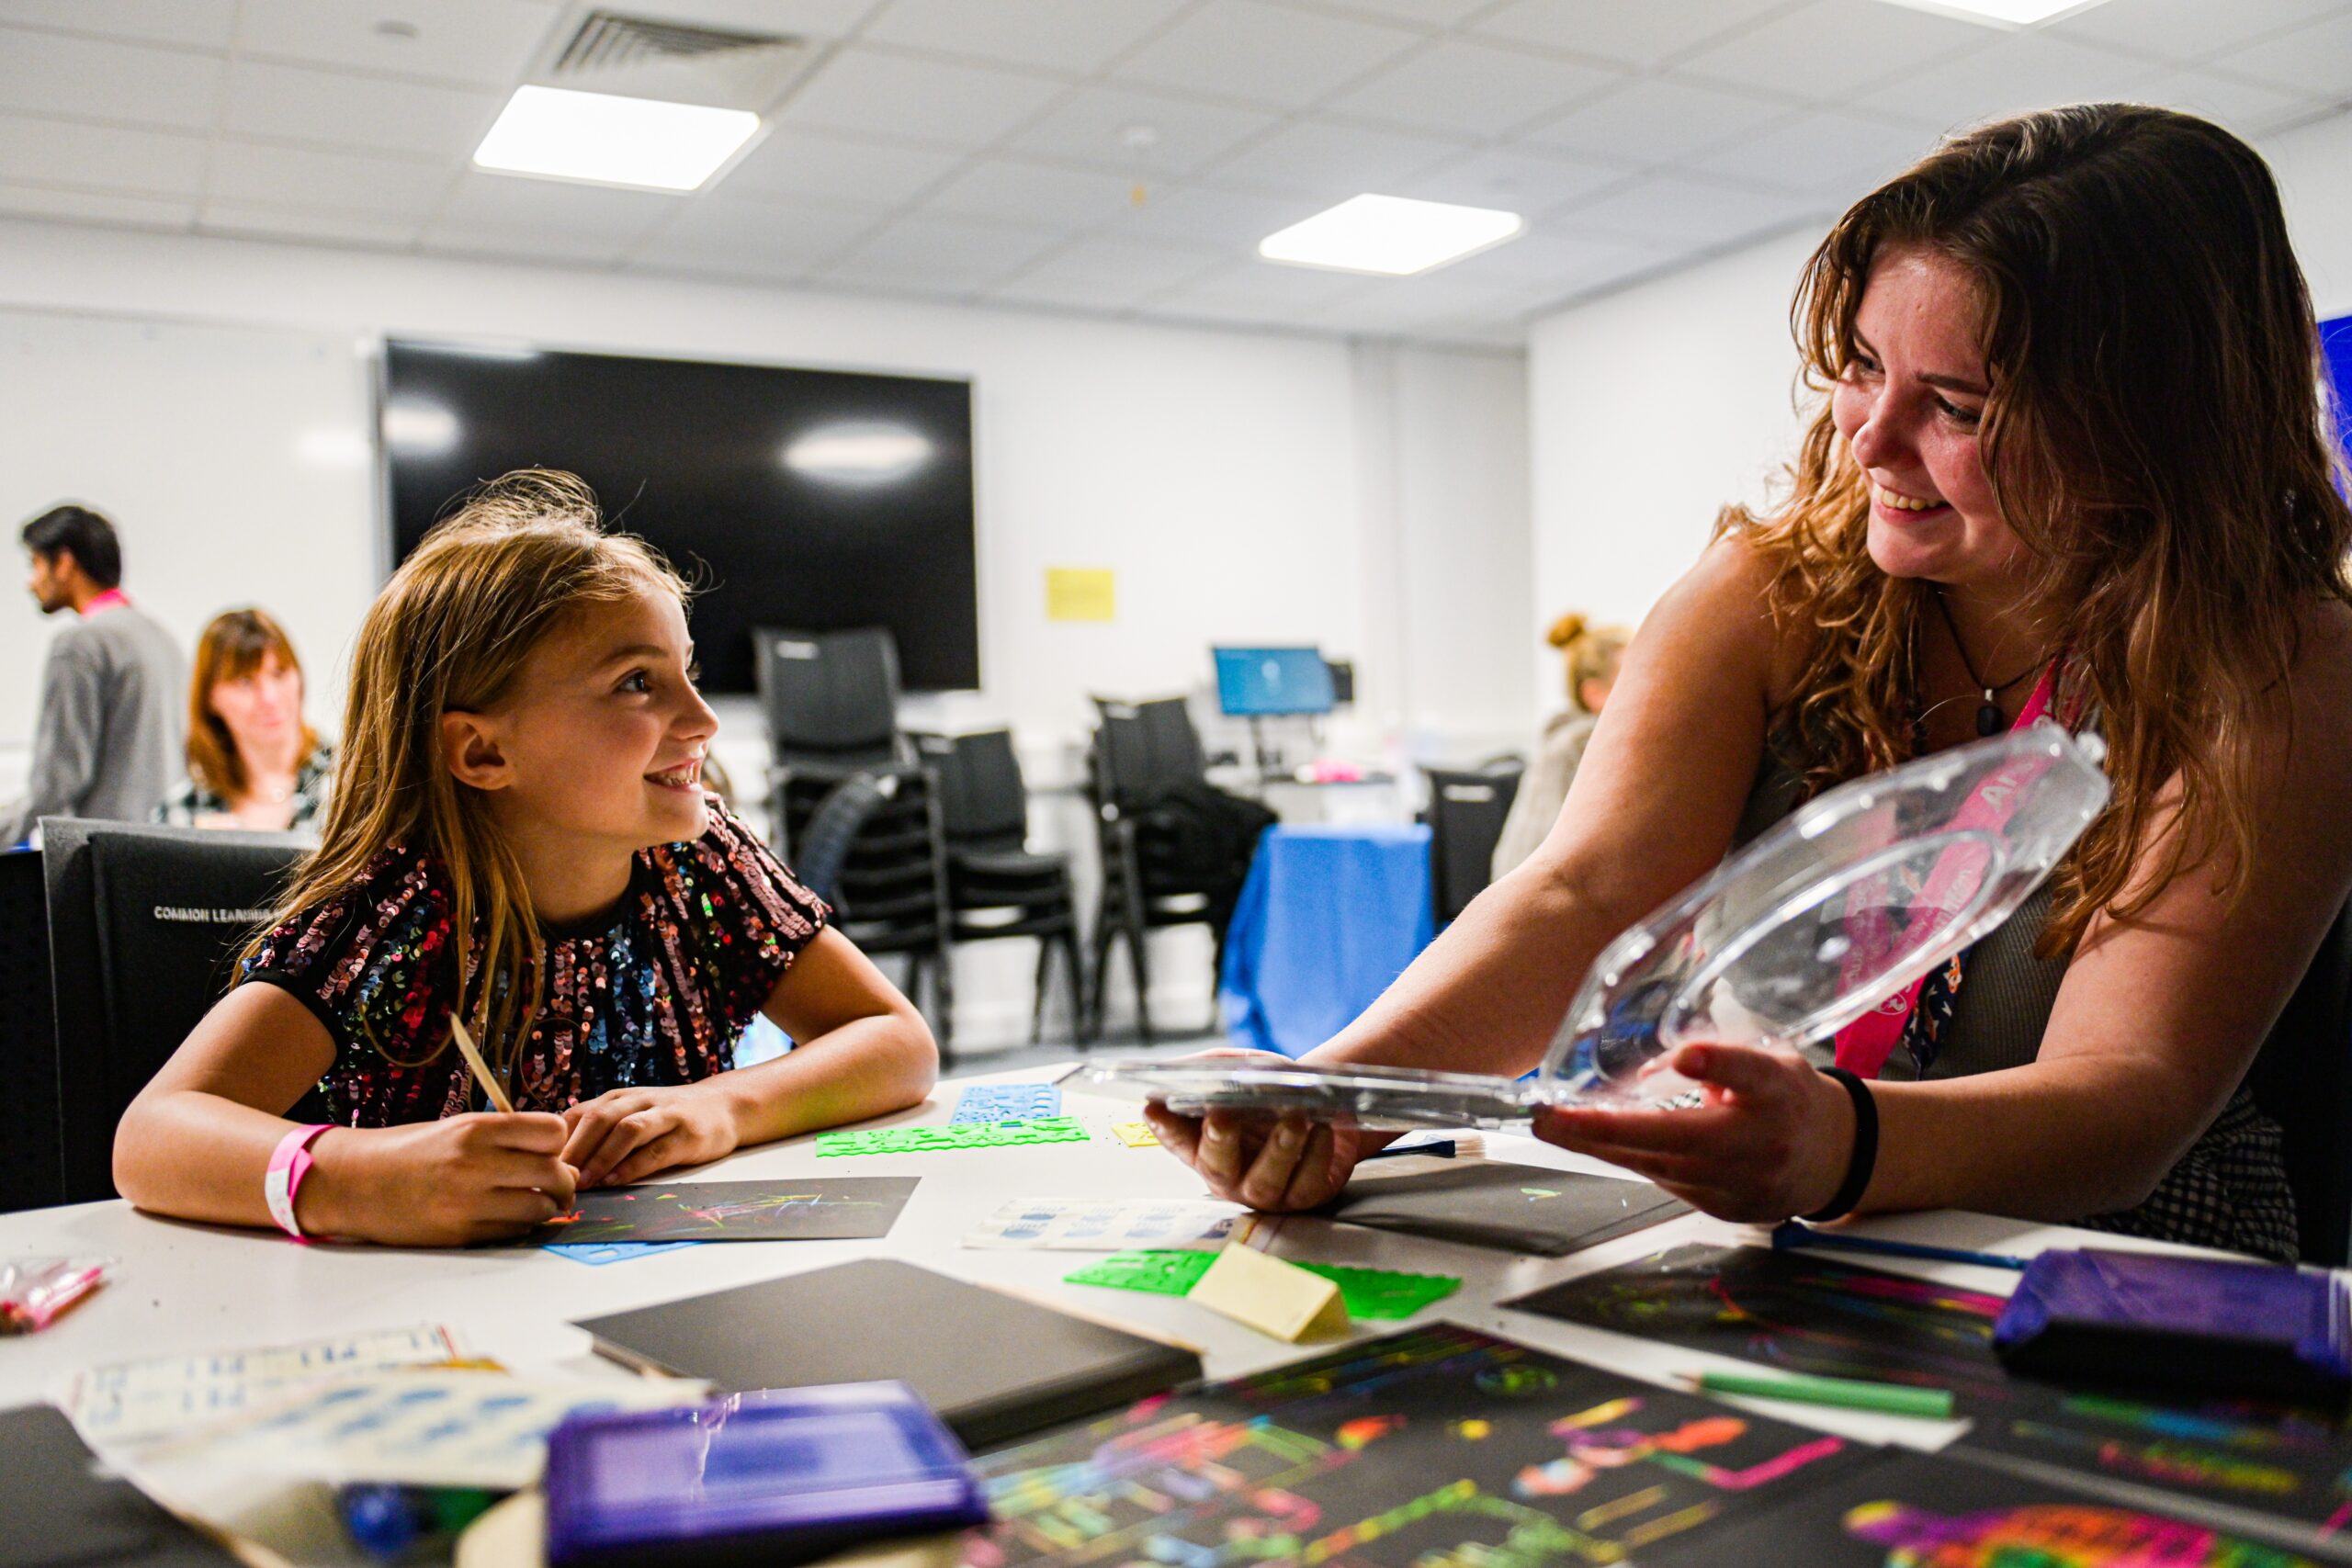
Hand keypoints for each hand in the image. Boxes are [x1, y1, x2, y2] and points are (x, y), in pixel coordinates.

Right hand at [302, 1113, 577, 1246]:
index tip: (548, 1151)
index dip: (557, 1143)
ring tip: (531, 1201)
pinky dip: (520, 1225)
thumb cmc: (414, 1152)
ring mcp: (468, 1202)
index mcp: (476, 1129)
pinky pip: (515, 1231)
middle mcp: (475, 1164)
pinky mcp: (461, 1234)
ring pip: (540, 1207)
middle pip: (555, 1173)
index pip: (553, 1132)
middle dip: (562, 1180)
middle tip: (554, 1184)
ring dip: (544, 1207)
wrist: (357, 1183)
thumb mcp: (459, 1128)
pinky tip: (505, 1216)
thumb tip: (562, 1162)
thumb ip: (507, 1140)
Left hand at [561, 1085, 739, 1187]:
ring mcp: (665, 1115)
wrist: (723, 1106)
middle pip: (599, 1118)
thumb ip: (600, 1132)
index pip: (578, 1114)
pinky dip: (633, 1166)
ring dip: (601, 1157)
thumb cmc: (667, 1118)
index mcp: (617, 1098)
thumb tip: (555, 1163)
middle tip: (554, 1177)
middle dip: (574, 1149)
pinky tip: (616, 1181)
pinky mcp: (688, 1134)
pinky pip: (656, 1150)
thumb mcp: (630, 1115)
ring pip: (627, 1130)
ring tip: (583, 1182)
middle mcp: (638, 1101)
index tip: (538, 1167)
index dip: (556, 1140)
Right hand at [1141, 1051, 1372, 1211]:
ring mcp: (1265, 1191)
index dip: (1164, 1126)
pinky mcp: (1304, 1196)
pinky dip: (1317, 1156)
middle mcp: (1229, 1175)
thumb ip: (1219, 1068)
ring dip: (1278, 1149)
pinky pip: (1308, 1184)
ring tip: (1293, 1121)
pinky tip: (1322, 1131)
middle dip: (1218, 1141)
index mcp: (1205, 1146)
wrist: (1324, 1112)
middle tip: (1222, 1116)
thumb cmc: (1272, 1097)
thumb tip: (1195, 1069)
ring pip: (1265, 1182)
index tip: (1154, 1107)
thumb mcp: (1245, 1073)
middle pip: (1216, 1166)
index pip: (1177, 1137)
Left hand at [1531, 1044, 1855, 1222]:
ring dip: (1599, 1146)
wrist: (1833, 1159)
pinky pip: (1663, 1179)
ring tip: (1552, 1126)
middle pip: (1679, 1137)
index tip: (1684, 1058)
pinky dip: (1626, 1159)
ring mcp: (1741, 1184)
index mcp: (1779, 1091)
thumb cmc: (1789, 1099)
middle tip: (1550, 1117)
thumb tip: (1658, 1064)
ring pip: (1657, 1165)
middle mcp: (1762, 1142)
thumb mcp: (1770, 1060)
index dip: (1718, 1065)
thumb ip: (1722, 1057)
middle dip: (1606, 1128)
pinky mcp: (1723, 1209)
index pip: (1750, 1073)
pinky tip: (1592, 1142)